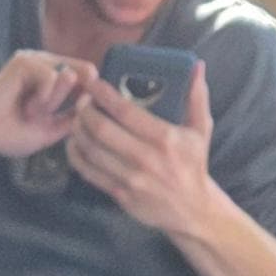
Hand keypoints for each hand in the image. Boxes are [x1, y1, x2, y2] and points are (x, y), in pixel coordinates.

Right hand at [0, 50, 89, 161]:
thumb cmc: (10, 134)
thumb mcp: (49, 130)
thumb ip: (72, 117)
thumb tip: (91, 99)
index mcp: (51, 77)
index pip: (84, 75)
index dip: (90, 90)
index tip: (86, 108)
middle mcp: (45, 64)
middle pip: (81, 74)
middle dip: (67, 101)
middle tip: (41, 115)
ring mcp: (34, 60)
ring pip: (66, 75)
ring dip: (53, 101)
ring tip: (30, 112)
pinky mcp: (24, 61)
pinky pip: (51, 76)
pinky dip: (43, 97)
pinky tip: (27, 106)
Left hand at [66, 57, 224, 241]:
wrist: (190, 209)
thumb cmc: (194, 164)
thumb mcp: (201, 129)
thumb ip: (197, 97)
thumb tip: (197, 66)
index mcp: (164, 138)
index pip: (126, 112)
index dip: (105, 95)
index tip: (93, 83)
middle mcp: (144, 158)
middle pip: (103, 131)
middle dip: (86, 112)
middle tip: (81, 101)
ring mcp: (130, 179)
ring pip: (93, 152)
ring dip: (78, 133)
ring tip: (74, 119)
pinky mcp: (120, 195)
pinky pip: (91, 174)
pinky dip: (76, 157)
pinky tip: (73, 144)